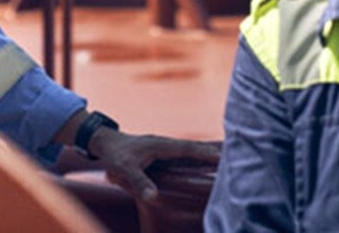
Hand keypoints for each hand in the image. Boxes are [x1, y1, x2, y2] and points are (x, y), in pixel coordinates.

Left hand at [89, 129, 219, 201]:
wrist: (104, 142)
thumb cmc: (115, 155)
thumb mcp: (124, 170)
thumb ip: (139, 182)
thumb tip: (154, 197)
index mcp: (160, 145)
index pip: (188, 149)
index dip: (204, 153)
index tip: (222, 157)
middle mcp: (165, 143)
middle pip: (193, 147)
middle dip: (211, 151)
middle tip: (234, 153)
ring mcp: (163, 146)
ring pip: (189, 149)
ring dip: (205, 152)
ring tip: (225, 157)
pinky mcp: (161, 150)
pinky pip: (183, 153)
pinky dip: (195, 155)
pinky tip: (203, 161)